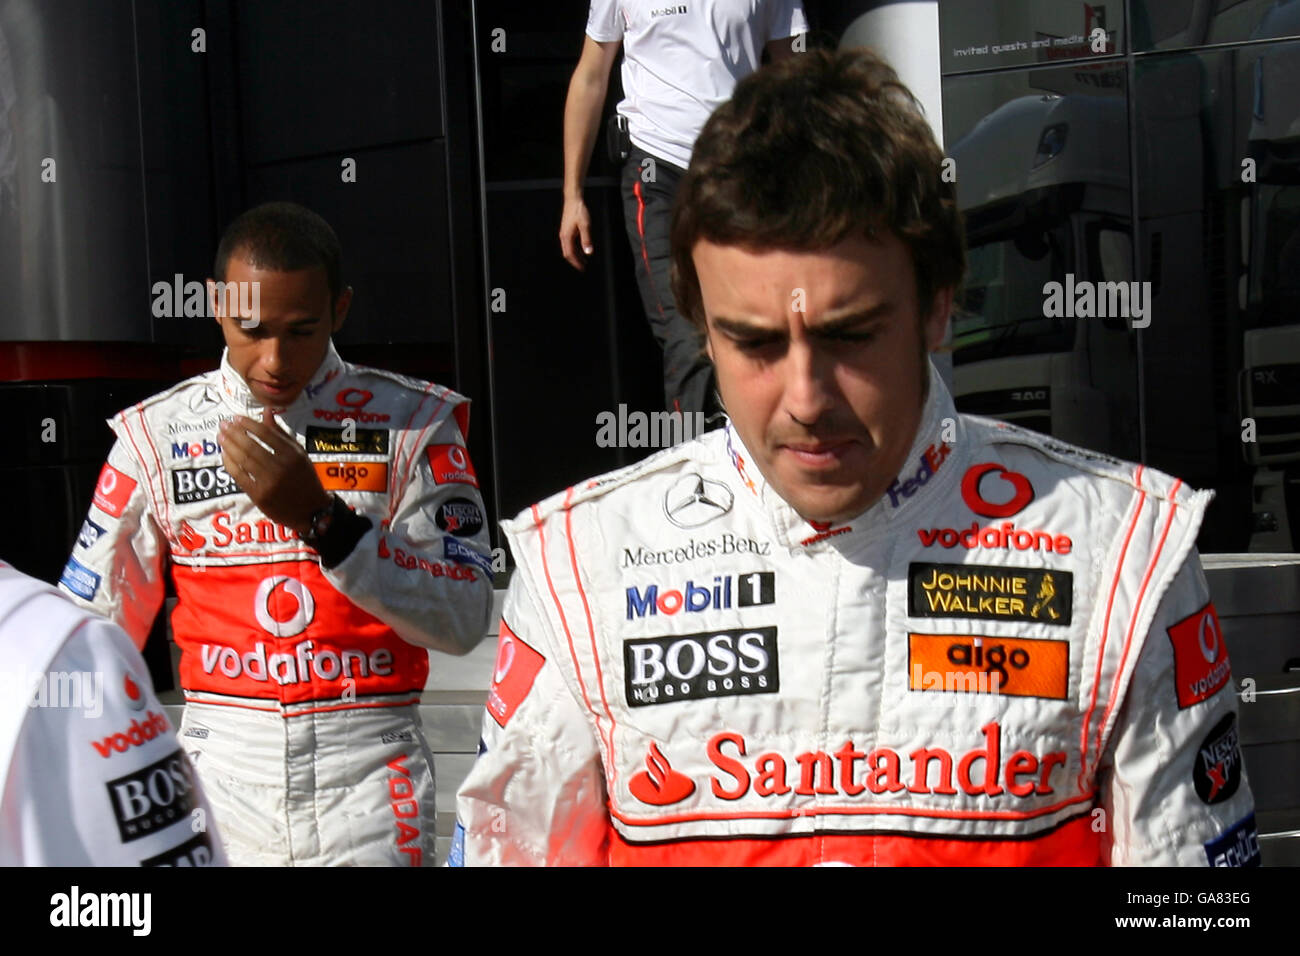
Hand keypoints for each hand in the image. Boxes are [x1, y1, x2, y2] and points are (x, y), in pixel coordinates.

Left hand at [219, 408, 330, 533]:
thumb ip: (281, 433)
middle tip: (223, 425)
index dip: (248, 424)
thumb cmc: (305, 478)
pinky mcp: (259, 496)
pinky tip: (225, 455)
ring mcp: (269, 483)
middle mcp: (281, 467)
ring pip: (243, 460)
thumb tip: (266, 411)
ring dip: (229, 446)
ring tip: (221, 437)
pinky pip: (240, 476)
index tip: (236, 418)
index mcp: (292, 454)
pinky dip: (230, 464)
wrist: (311, 510)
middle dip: (233, 433)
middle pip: (251, 445)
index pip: (265, 433)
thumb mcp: (299, 453)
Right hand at [559, 195, 593, 270]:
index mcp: (566, 237)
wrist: (573, 200)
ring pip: (569, 248)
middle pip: (568, 253)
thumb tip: (588, 253)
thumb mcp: (585, 225)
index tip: (582, 268)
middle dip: (575, 261)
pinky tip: (582, 250)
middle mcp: (564, 236)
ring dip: (576, 255)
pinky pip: (570, 243)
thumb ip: (586, 240)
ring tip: (584, 261)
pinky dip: (576, 249)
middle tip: (583, 267)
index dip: (576, 263)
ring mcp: (565, 233)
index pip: (570, 254)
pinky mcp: (567, 230)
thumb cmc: (579, 211)